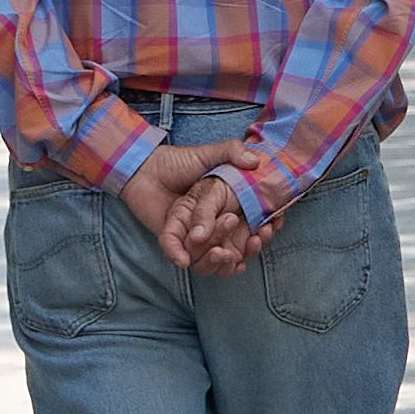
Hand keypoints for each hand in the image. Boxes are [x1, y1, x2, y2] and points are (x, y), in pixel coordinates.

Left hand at [123, 138, 264, 272]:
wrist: (145, 166)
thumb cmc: (178, 160)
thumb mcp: (208, 154)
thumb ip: (231, 152)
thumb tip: (255, 161)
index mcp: (225, 210)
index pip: (250, 229)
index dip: (263, 233)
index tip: (269, 229)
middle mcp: (212, 226)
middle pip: (234, 249)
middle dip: (245, 250)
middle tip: (251, 239)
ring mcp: (192, 235)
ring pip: (209, 259)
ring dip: (217, 261)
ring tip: (222, 252)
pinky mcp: (171, 238)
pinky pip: (177, 254)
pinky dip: (181, 257)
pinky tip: (186, 260)